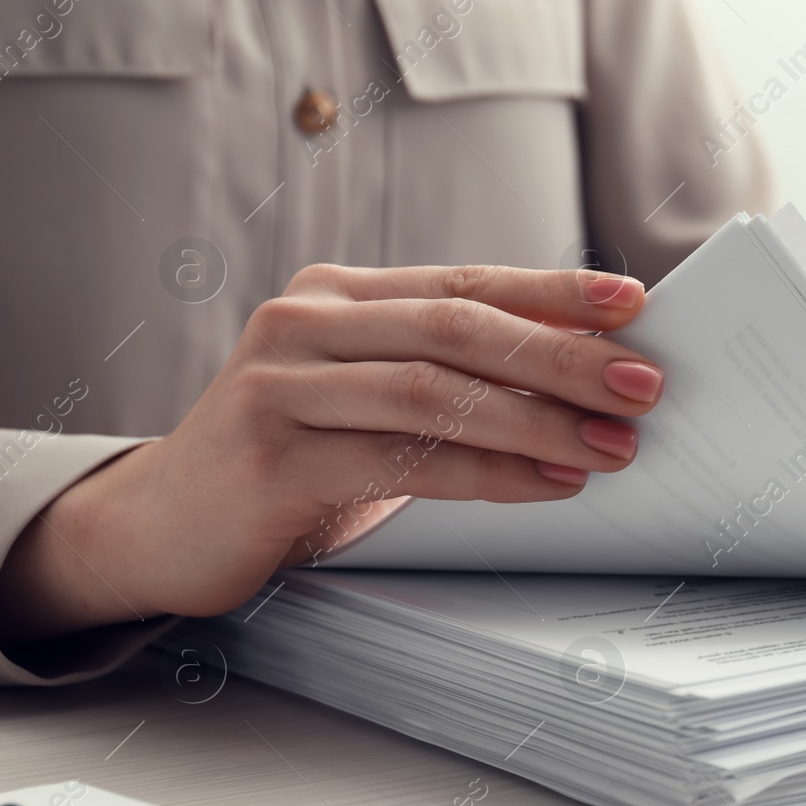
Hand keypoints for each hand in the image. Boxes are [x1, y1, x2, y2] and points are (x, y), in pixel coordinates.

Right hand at [0, 264, 662, 640]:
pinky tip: (547, 483)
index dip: (554, 292)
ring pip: (433, 391)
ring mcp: (279, 384)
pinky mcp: (270, 455)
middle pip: (459, 327)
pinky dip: (487, 473)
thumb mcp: (371, 400)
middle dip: (563, 356)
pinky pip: (402, 460)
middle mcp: (305, 322)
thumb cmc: (293, 460)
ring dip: (536, 420)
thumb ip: (451, 377)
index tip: (633, 303)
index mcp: (340, 295)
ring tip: (611, 446)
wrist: (163, 524)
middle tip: (642, 384)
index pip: (467, 281)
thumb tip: (584, 379)